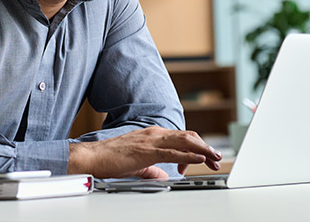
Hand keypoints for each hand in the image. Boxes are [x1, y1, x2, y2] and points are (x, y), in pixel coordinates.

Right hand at [68, 126, 221, 178]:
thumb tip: (164, 175)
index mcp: (152, 135)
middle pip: (187, 137)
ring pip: (184, 141)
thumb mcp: (137, 165)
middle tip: (217, 158)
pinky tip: (199, 159)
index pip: (181, 138)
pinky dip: (189, 155)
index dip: (196, 147)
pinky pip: (173, 152)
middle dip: (205, 147)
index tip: (205, 159)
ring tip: (214, 157)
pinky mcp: (147, 151)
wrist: (93, 157)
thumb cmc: (111, 159)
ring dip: (202, 150)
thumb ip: (152, 169)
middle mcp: (154, 133)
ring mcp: (151, 140)